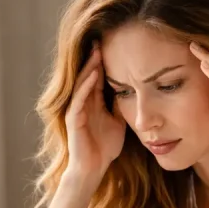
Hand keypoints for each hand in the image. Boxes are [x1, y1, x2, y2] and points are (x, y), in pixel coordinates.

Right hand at [63, 43, 126, 192]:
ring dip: (89, 68)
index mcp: (93, 103)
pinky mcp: (74, 120)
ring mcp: (77, 110)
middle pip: (88, 75)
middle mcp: (83, 103)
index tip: (113, 45)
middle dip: (94, 58)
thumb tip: (135, 92)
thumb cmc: (105, 148)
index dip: (104, 62)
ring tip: (97, 52)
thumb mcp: (119, 122)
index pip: (98, 77)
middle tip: (101, 39)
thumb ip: (122, 107)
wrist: (94, 169)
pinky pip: (79, 99)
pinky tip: (94, 75)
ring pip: (82, 84)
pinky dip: (86, 86)